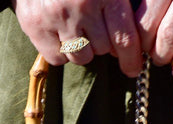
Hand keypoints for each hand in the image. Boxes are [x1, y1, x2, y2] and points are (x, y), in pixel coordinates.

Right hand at [12, 0, 142, 76]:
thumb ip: (120, 4)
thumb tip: (136, 43)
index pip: (124, 38)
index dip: (131, 59)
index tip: (134, 69)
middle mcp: (81, 6)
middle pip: (103, 49)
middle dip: (102, 42)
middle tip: (93, 25)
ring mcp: (56, 18)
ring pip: (81, 58)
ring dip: (82, 49)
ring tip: (75, 27)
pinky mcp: (36, 27)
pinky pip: (58, 59)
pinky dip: (61, 52)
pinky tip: (58, 32)